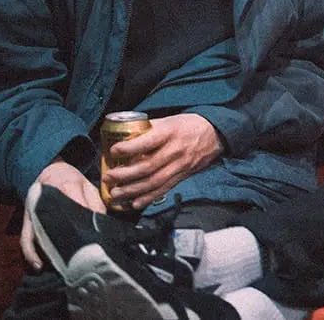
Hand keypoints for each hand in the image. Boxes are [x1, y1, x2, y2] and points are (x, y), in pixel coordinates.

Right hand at [22, 161, 103, 270]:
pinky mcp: (27, 219)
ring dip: (44, 252)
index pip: (76, 204)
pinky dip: (29, 252)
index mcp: (67, 186)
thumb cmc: (71, 180)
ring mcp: (35, 210)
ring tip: (56, 267)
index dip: (84, 221)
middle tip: (78, 259)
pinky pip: (25, 237)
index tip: (94, 238)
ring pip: (37, 233)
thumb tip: (101, 223)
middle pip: (55, 222)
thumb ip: (95, 202)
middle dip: (65, 241)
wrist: (49, 171)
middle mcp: (47, 199)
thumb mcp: (88, 185)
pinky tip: (38, 265)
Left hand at [102, 113, 223, 210]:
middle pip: (147, 167)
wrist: (215, 134)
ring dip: (132, 190)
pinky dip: (148, 198)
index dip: (128, 148)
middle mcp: (175, 151)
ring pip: (154, 182)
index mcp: (170, 133)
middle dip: (125, 175)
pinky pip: (164, 189)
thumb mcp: (169, 120)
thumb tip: (125, 135)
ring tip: (115, 194)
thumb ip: (149, 129)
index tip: (113, 150)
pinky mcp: (182, 176)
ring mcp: (180, 166)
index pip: (147, 142)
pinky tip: (134, 203)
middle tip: (108, 177)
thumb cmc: (188, 125)